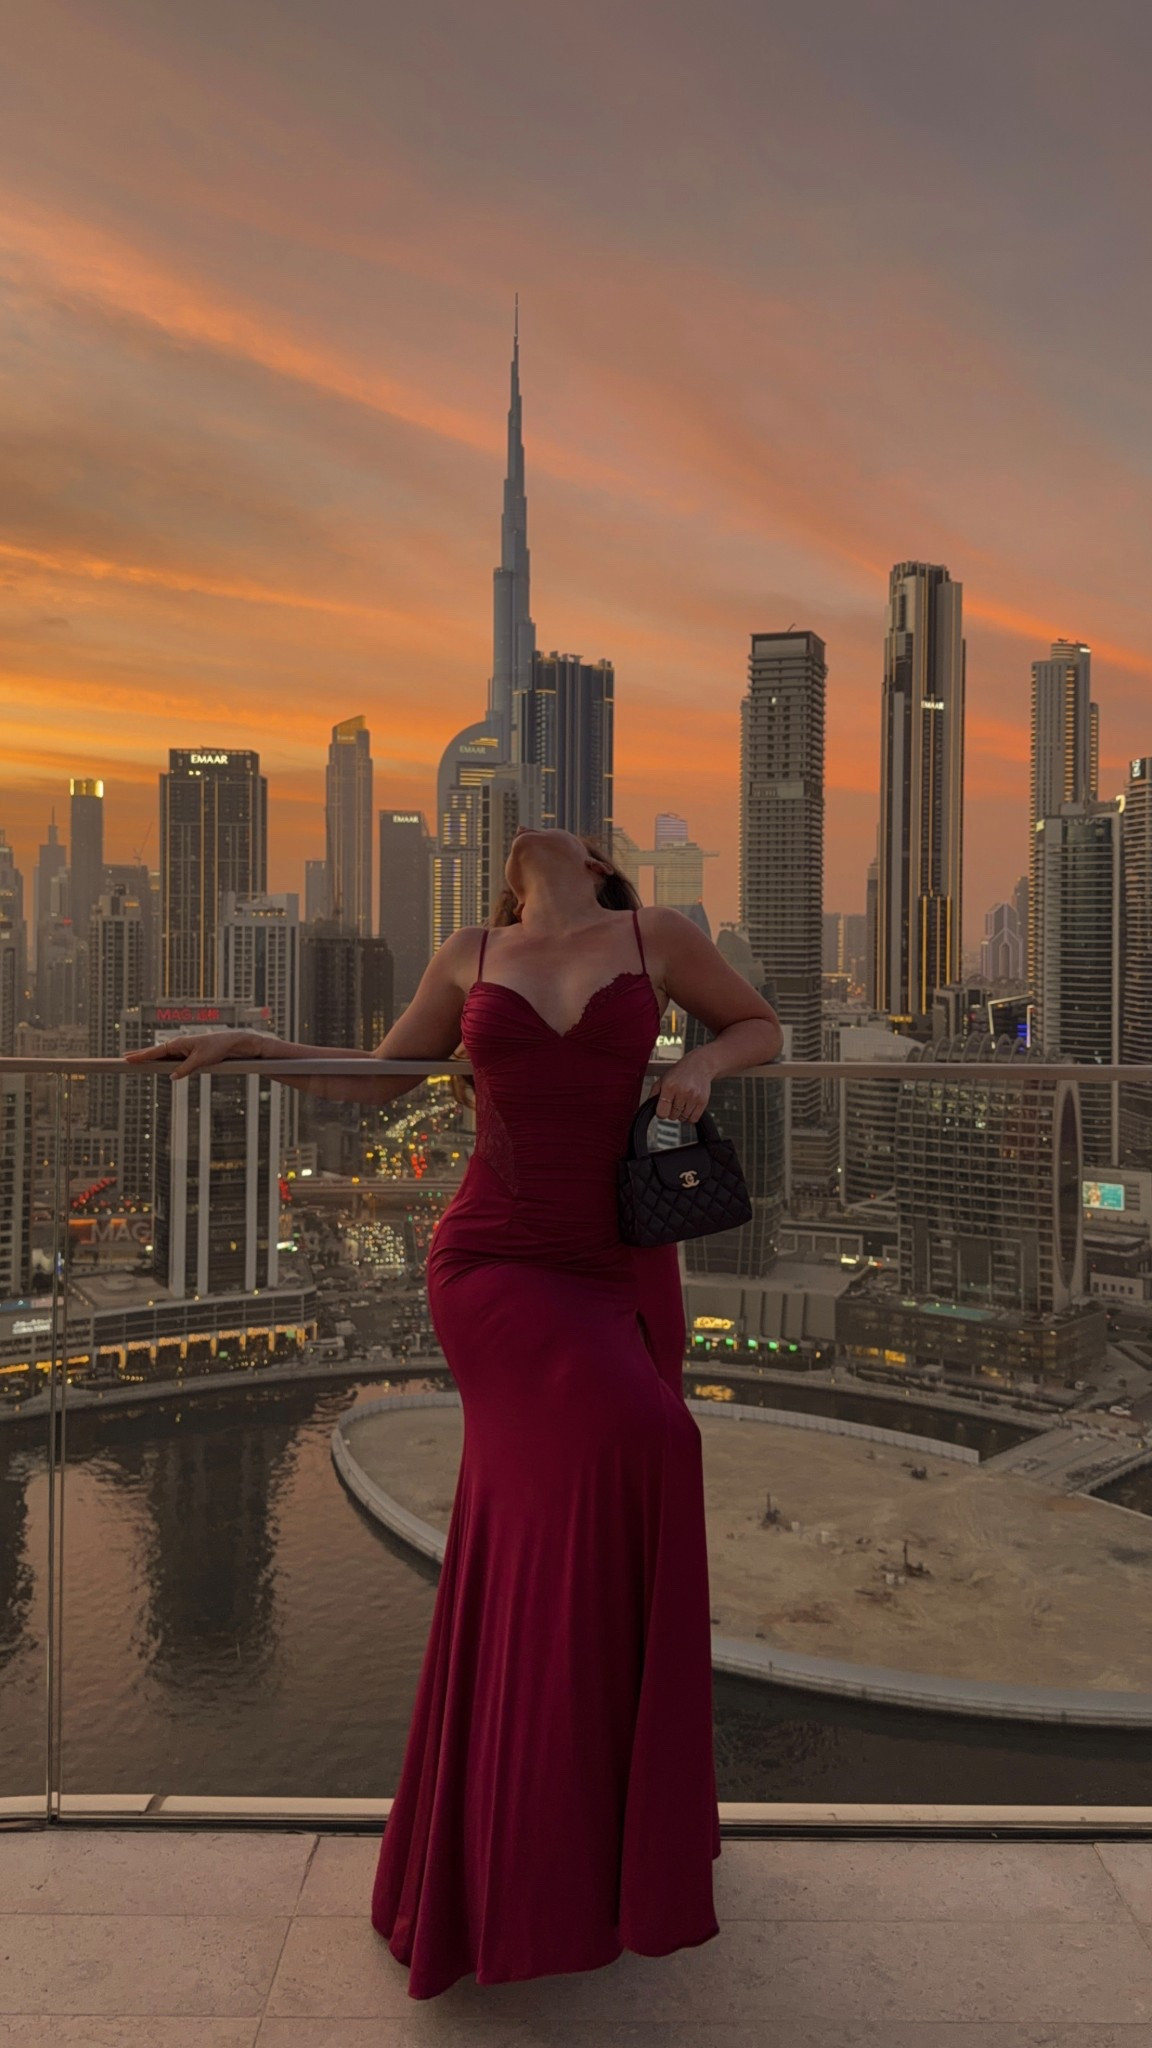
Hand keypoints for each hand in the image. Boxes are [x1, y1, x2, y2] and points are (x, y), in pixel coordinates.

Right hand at [125, 1029, 265, 1078]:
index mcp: (177, 1044)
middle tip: (123, 1057)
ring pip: (160, 1054)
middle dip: (138, 1054)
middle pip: (153, 1051)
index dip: (139, 1056)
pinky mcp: (187, 1053)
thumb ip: (185, 1069)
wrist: (230, 1043)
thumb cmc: (217, 1048)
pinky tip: (155, 1060)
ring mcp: (181, 1048)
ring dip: (147, 1056)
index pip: (154, 1052)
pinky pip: (169, 1057)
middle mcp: (177, 1044)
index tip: (126, 1058)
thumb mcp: (200, 1061)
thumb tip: (172, 1077)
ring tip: (134, 1057)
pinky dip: (159, 1058)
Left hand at [649, 1051, 712, 1123]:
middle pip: (672, 1116)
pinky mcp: (703, 1101)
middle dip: (671, 1112)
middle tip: (674, 1102)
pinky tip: (688, 1107)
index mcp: (670, 1086)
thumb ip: (654, 1094)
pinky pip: (694, 1119)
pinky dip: (690, 1117)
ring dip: (681, 1114)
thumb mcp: (662, 1079)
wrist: (699, 1064)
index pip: (662, 1112)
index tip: (662, 1108)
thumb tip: (649, 1108)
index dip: (661, 1112)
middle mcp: (682, 1091)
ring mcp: (694, 1097)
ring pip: (683, 1118)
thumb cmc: (679, 1072)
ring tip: (682, 1102)